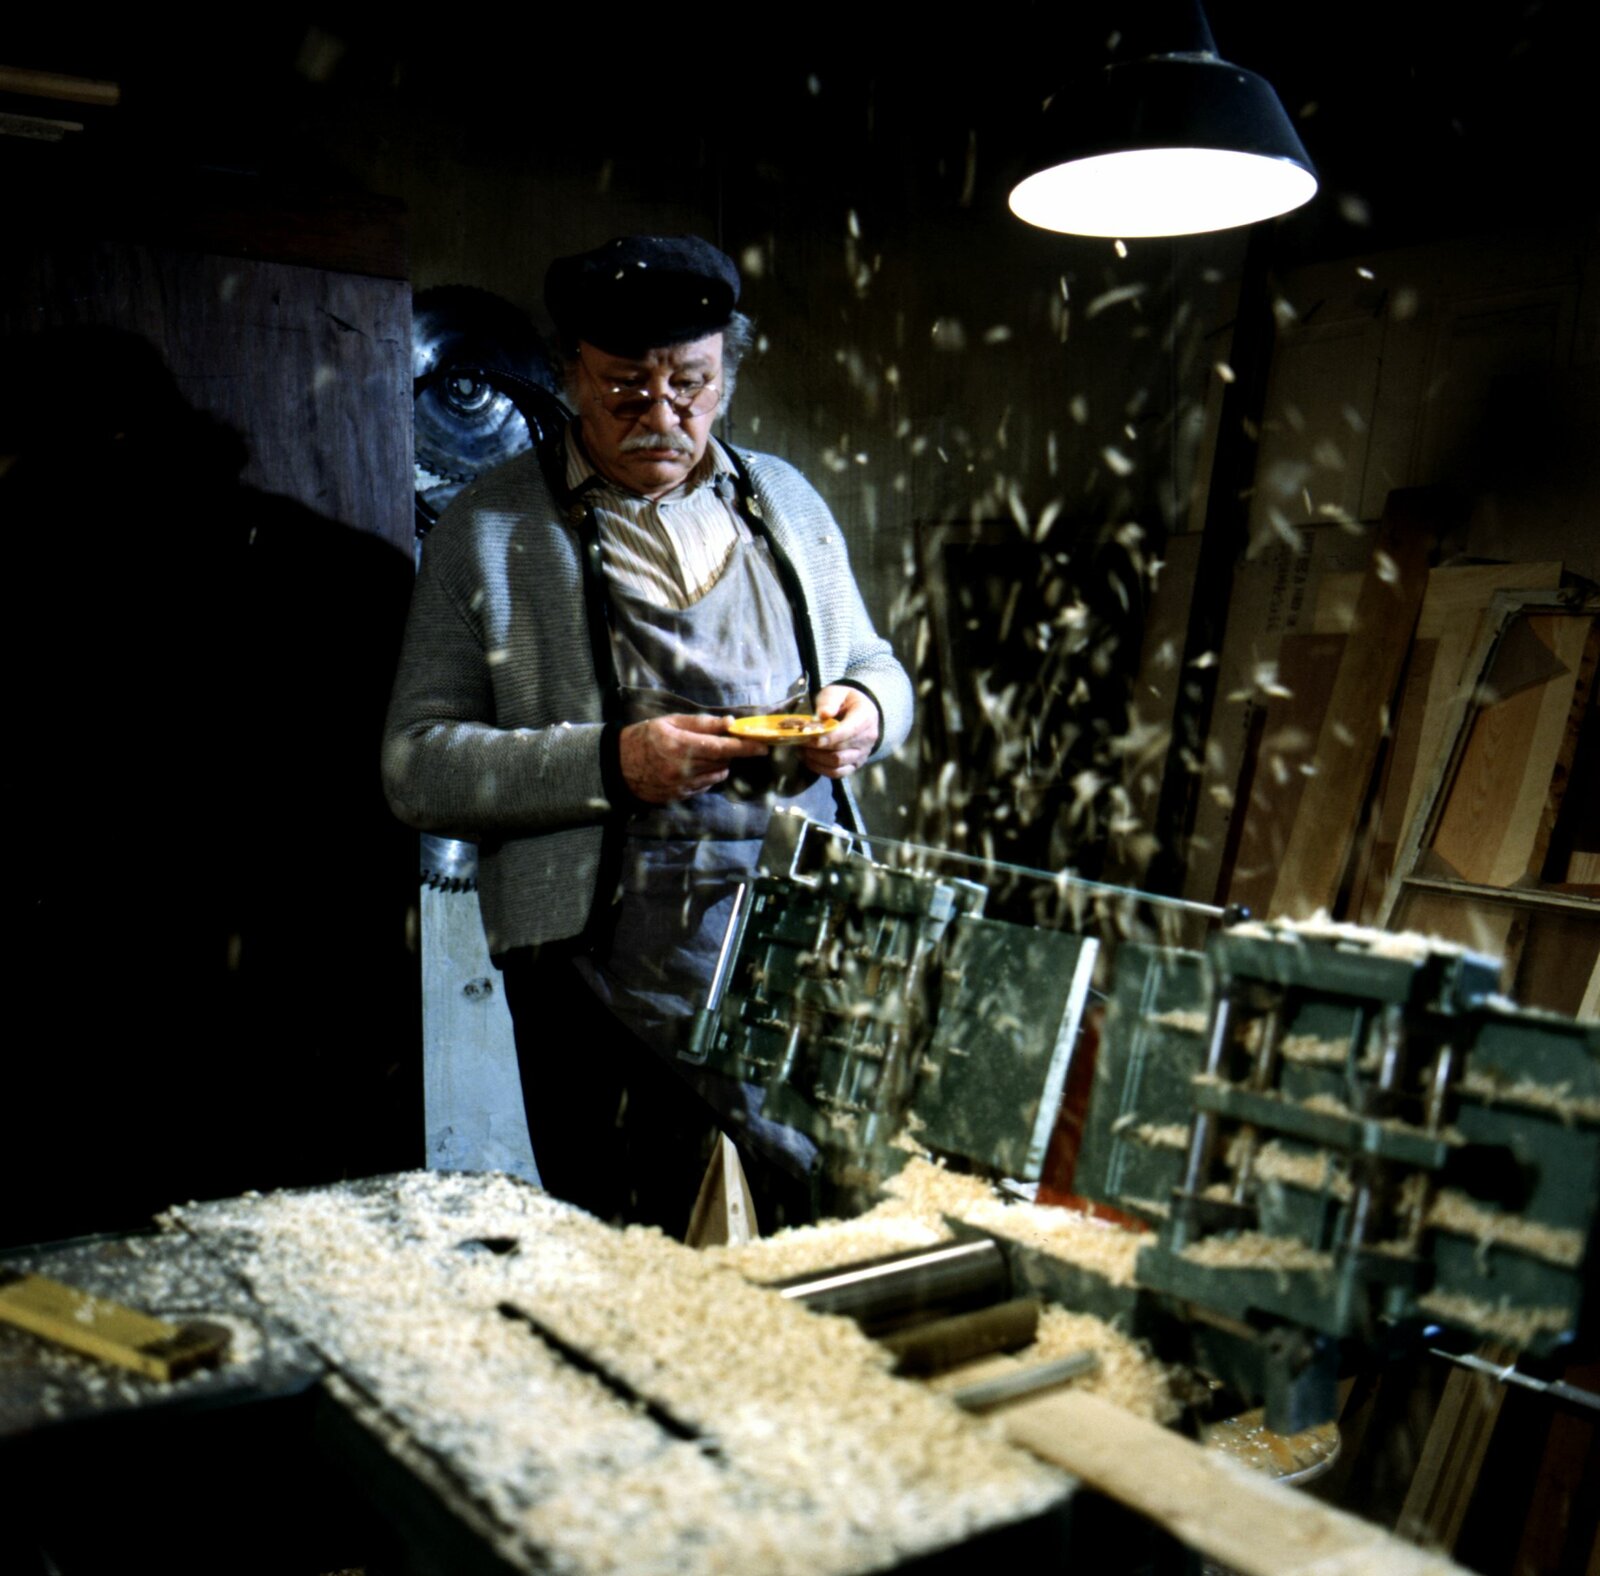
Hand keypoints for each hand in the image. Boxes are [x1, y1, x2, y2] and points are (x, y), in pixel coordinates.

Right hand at [619, 714, 768, 804]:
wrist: (618, 766)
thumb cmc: (644, 737)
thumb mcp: (669, 722)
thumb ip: (701, 723)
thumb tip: (729, 723)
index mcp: (681, 746)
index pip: (722, 748)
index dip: (745, 748)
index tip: (763, 746)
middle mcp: (683, 769)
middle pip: (722, 762)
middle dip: (729, 752)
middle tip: (723, 742)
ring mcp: (682, 785)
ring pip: (717, 775)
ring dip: (719, 764)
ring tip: (703, 754)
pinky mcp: (680, 796)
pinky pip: (705, 786)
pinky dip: (708, 775)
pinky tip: (694, 767)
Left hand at [801, 685, 879, 779]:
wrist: (858, 712)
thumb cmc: (844, 701)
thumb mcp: (837, 693)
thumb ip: (829, 701)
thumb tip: (822, 715)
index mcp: (866, 717)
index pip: (848, 731)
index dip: (828, 737)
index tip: (809, 737)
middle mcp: (868, 738)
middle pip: (839, 750)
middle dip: (816, 748)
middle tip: (799, 741)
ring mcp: (862, 754)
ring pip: (837, 763)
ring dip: (815, 758)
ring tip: (802, 750)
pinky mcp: (855, 765)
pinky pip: (837, 773)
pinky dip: (820, 768)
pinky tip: (809, 759)